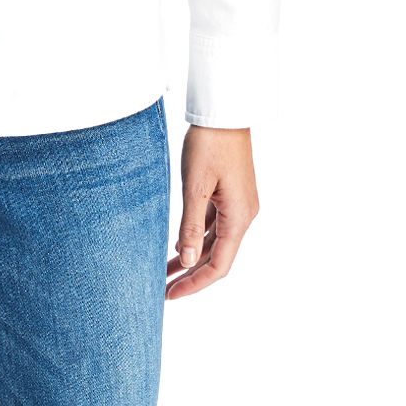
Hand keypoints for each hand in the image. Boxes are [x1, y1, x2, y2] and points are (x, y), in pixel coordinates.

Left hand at [165, 124, 258, 301]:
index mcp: (239, 217)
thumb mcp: (195, 186)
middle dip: (191, 275)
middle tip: (163, 289)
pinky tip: (178, 242)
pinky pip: (214, 223)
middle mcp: (243, 214)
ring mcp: (238, 203)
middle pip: (218, 257)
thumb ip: (191, 225)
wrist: (224, 110)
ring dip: (192, 256)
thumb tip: (189, 261)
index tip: (171, 295)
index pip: (219, 265)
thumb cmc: (209, 143)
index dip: (195, 284)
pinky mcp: (230, 192)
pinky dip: (197, 235)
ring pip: (214, 241)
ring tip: (164, 270)